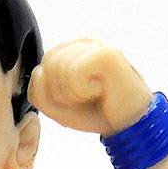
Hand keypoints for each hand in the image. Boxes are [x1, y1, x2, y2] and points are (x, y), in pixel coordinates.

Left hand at [29, 39, 152, 135]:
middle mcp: (81, 44)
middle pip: (47, 67)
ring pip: (60, 69)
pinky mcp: (105, 54)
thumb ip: (39, 89)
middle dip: (61, 94)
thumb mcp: (57, 105)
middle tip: (84, 99)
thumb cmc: (96, 112)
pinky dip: (84, 90)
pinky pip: (75, 73)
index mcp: (69, 52)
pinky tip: (101, 90)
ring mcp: (94, 46)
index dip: (51, 95)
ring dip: (74, 94)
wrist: (128, 124)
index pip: (39, 71)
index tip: (74, 100)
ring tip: (94, 94)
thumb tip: (39, 72)